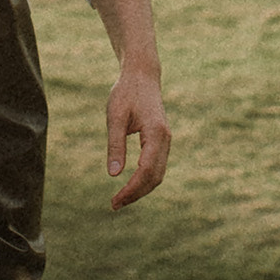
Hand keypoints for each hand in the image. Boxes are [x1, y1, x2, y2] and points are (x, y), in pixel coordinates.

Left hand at [105, 62, 170, 210]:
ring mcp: (166, 140)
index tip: (115, 201)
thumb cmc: (126, 92)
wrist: (142, 75)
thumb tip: (113, 174)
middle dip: (136, 193)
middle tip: (114, 205)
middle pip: (155, 177)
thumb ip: (115, 145)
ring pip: (158, 174)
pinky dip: (145, 179)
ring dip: (141, 189)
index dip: (131, 189)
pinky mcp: (161, 140)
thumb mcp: (115, 116)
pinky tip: (130, 185)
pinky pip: (156, 166)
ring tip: (120, 199)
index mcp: (156, 133)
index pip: (145, 171)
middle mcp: (165, 139)